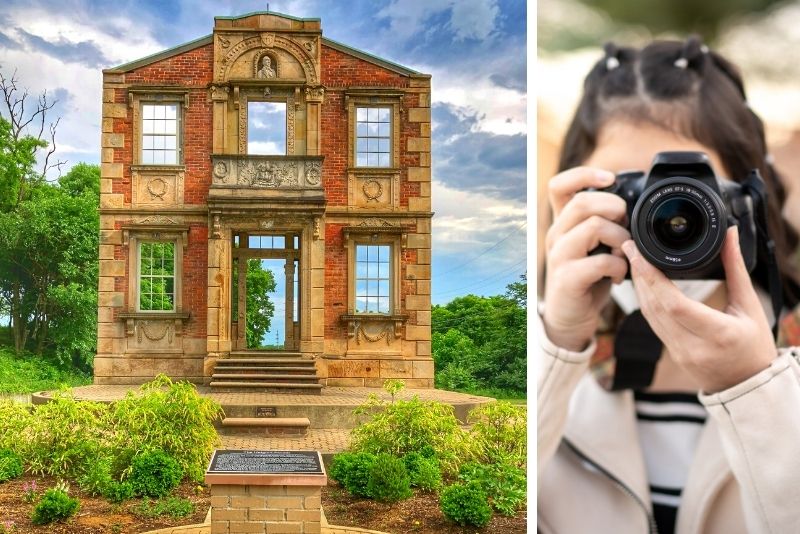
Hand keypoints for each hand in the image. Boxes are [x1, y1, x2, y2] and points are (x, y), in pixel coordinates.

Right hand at [543, 167, 630, 351]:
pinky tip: (619, 275)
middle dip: (614, 208)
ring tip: (625, 252)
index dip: (584, 174)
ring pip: (593, 226)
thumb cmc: (587, 277)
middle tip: (626, 225)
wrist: (570, 316)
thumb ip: (605, 223)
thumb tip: (633, 204)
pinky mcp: (567, 278)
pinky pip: (601, 261)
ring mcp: (559, 256)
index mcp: (562, 222)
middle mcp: (556, 235)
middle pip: (582, 201)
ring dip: (620, 237)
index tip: (610, 178)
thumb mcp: (593, 245)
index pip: (559, 185)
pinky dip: (619, 266)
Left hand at [621, 225, 775, 393]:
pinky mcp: (671, 353)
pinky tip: (641, 283)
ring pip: (648, 315)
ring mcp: (679, 352)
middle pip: (654, 307)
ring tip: (632, 259)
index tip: (639, 254)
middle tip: (629, 247)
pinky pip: (651, 324)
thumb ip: (736, 269)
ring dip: (638, 286)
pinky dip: (644, 301)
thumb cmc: (755, 346)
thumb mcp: (750, 306)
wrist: (748, 385)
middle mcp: (693, 346)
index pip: (674, 304)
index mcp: (718, 334)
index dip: (652, 278)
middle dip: (639, 274)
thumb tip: (729, 234)